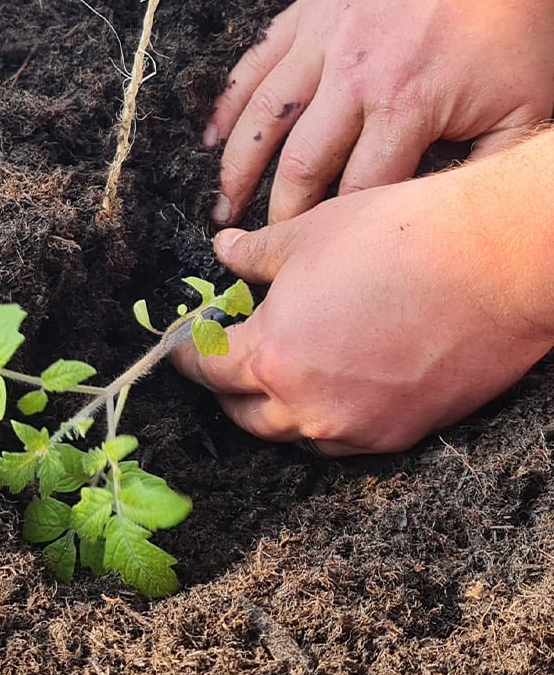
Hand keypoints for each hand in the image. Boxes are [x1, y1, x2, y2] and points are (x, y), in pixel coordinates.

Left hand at [173, 157, 553, 454]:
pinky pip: (344, 440)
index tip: (180, 344)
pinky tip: (331, 384)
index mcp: (272, 356)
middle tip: (228, 353)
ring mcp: (358, 428)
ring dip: (274, 406)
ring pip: (293, 433)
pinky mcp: (403, 435)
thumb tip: (224, 250)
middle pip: (243, 411)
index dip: (187, 352)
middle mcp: (308, 407)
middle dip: (226, 384)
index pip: (206, 368)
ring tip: (280, 368)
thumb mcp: (307, 233)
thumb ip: (253, 254)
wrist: (493, 262)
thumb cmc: (396, 237)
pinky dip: (324, 418)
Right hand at [206, 0, 553, 225]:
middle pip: (300, 164)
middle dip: (278, 214)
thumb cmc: (516, 31)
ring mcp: (325, 37)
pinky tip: (212, 136)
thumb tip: (446, 226)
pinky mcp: (311, 10)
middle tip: (263, 246)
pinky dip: (230, 103)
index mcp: (406, 106)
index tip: (320, 258)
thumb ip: (483, 174)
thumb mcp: (523, 113)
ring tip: (221, 204)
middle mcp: (354, 75)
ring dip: (236, 167)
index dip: (334, 233)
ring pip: (263, 116)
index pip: (355, 192)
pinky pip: (255, 61)